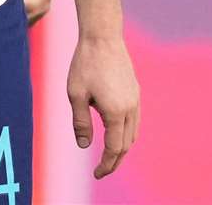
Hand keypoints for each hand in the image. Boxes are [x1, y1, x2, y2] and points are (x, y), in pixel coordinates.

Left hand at [67, 35, 139, 178]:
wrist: (103, 37)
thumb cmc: (85, 64)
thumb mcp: (76, 94)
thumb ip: (81, 122)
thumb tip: (85, 146)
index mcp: (115, 112)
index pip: (115, 149)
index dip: (106, 165)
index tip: (97, 175)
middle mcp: (130, 108)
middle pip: (126, 145)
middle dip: (115, 161)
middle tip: (102, 171)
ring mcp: (135, 99)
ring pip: (133, 134)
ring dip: (122, 148)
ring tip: (109, 156)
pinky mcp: (135, 91)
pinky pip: (134, 121)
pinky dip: (126, 133)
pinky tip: (115, 133)